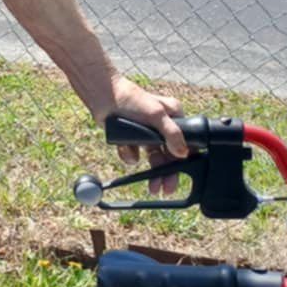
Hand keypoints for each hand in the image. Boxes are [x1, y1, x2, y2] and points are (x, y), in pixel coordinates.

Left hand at [98, 75, 186, 196]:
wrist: (102, 96)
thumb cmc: (131, 99)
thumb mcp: (156, 114)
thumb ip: (172, 134)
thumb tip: (183, 153)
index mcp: (174, 117)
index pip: (184, 143)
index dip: (183, 160)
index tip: (182, 175)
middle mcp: (162, 127)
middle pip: (169, 155)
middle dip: (167, 173)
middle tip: (167, 189)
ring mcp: (147, 134)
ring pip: (153, 158)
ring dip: (153, 172)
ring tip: (153, 187)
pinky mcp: (132, 139)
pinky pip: (134, 154)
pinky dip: (129, 154)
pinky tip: (124, 147)